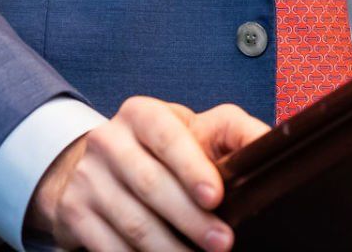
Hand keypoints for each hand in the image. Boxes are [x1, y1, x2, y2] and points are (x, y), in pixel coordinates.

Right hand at [28, 96, 269, 250]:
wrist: (97, 166)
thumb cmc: (164, 147)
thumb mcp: (198, 129)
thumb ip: (238, 132)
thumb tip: (277, 143)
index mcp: (142, 114)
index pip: (167, 137)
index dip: (192, 168)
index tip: (216, 197)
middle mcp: (109, 141)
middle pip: (150, 184)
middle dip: (189, 219)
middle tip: (222, 243)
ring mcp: (87, 179)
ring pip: (130, 221)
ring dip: (167, 248)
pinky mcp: (75, 214)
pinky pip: (108, 245)